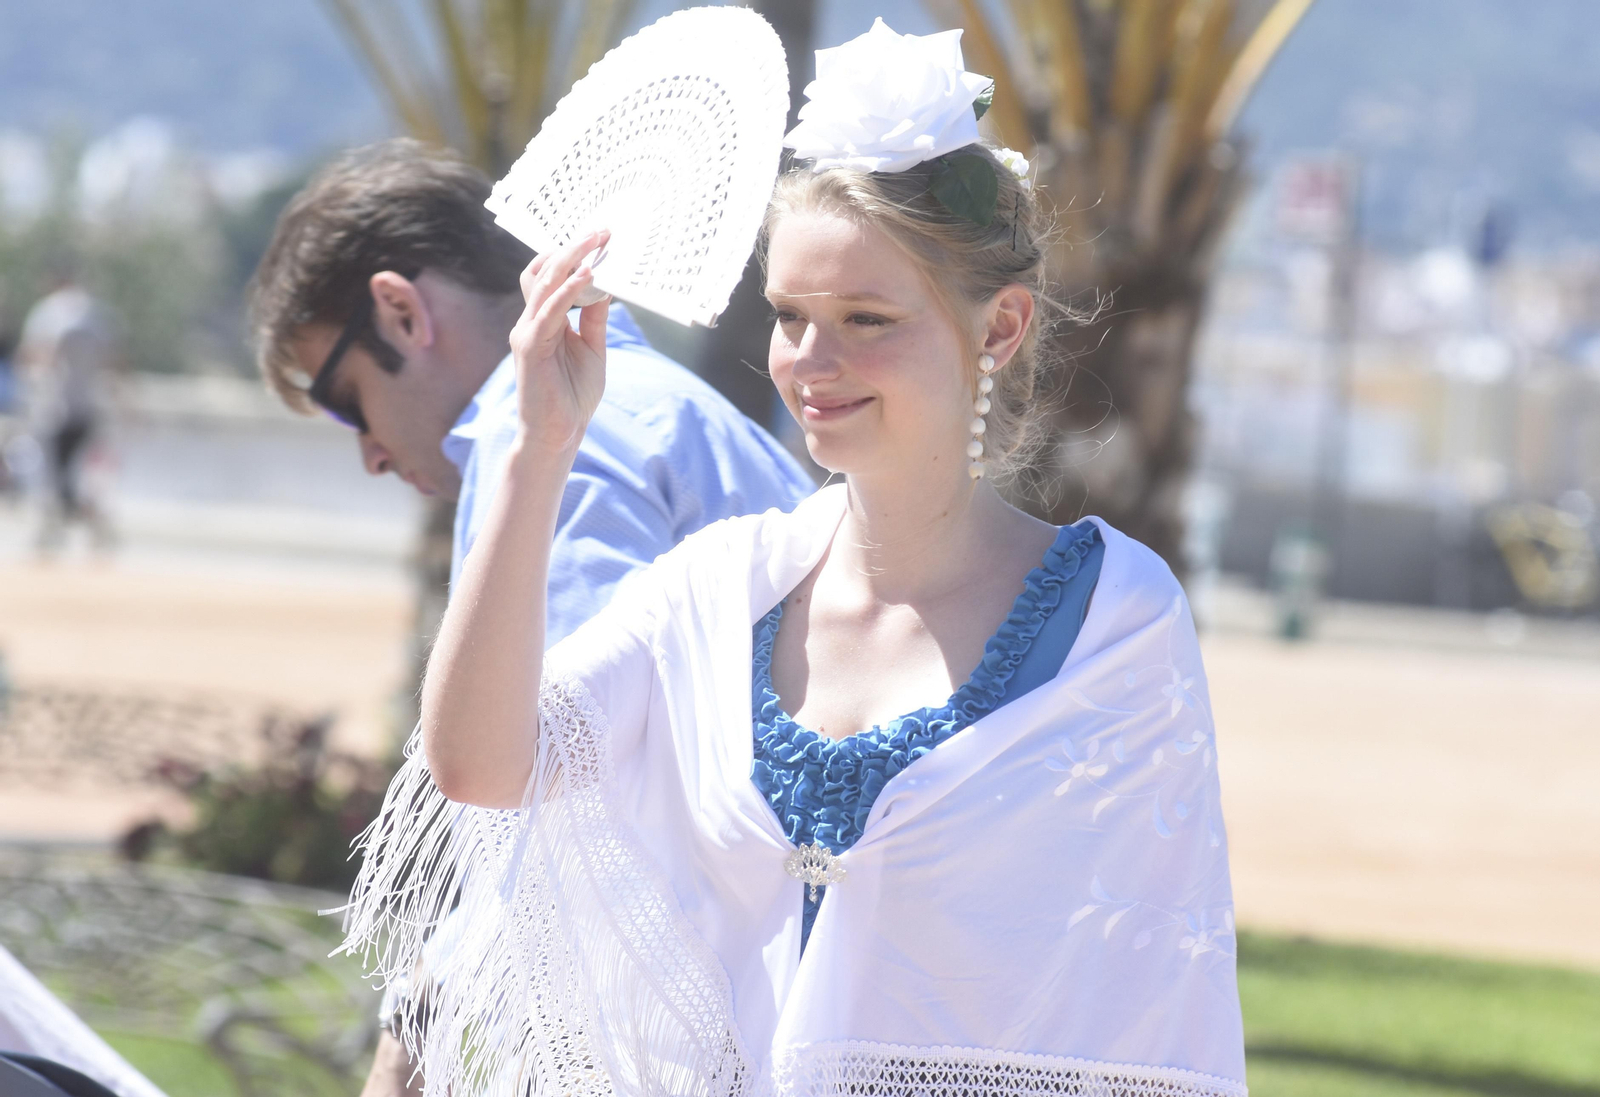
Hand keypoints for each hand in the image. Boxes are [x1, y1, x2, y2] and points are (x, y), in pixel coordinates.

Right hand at [509, 230, 610, 455]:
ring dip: (571, 259)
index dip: (573, 255)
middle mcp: (531, 321)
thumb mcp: (592, 349)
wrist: (559, 434)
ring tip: (596, 242)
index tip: (602, 238)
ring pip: (544, 283)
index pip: (552, 277)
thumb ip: (594, 319)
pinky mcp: (530, 346)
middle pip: (545, 271)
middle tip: (601, 231)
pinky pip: (549, 310)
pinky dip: (568, 290)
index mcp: (545, 320)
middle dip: (573, 248)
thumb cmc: (573, 396)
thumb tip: (606, 287)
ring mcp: (527, 332)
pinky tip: (588, 275)